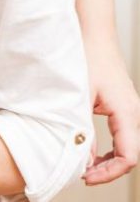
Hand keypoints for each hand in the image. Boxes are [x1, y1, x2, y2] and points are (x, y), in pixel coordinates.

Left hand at [83, 40, 139, 184]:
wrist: (93, 36)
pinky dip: (108, 148)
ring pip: (127, 147)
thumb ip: (80, 127)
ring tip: (84, 167)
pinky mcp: (122, 107)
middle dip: (107, 170)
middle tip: (82, 175)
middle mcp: (134, 113)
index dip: (109, 173)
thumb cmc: (87, 59)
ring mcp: (130, 111)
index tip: (86, 177)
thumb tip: (80, 155)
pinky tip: (90, 151)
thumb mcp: (78, 97)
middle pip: (130, 156)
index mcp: (127, 112)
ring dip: (108, 161)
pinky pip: (122, 136)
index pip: (128, 156)